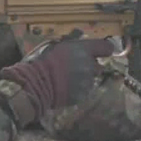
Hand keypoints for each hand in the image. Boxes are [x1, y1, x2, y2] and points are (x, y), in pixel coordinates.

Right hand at [0, 35, 116, 115]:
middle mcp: (89, 65)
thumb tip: (80, 45)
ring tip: (65, 79)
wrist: (35, 84)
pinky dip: (77, 90)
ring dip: (82, 79)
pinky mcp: (83, 95)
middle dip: (88, 66)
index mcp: (83, 49)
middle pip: (98, 65)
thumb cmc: (42, 61)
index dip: (103, 50)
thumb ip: (73, 46)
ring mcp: (87, 82)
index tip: (100, 52)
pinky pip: (84, 90)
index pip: (106, 47)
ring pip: (90, 79)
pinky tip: (64, 88)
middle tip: (73, 68)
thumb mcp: (56, 45)